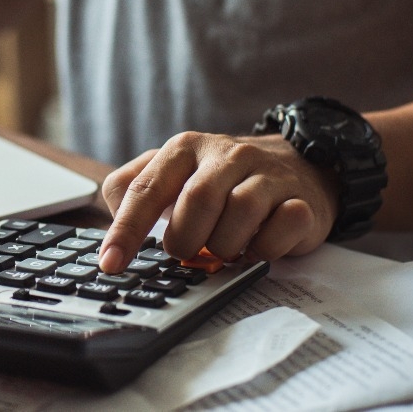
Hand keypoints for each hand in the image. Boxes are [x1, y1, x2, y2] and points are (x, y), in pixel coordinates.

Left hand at [96, 132, 339, 273]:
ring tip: (223, 249)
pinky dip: (264, 249)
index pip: (146, 189)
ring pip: (240, 214)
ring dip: (225, 246)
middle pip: (196, 202)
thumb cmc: (222, 180)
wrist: (299, 166)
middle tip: (187, 251)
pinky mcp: (300, 200)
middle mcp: (226, 154)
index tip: (111, 263)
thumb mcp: (174, 174)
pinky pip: (281, 228)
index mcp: (185, 148)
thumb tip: (111, 226)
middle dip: (185, 239)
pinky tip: (257, 248)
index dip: (126, 230)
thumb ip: (133, 190)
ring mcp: (267, 175)